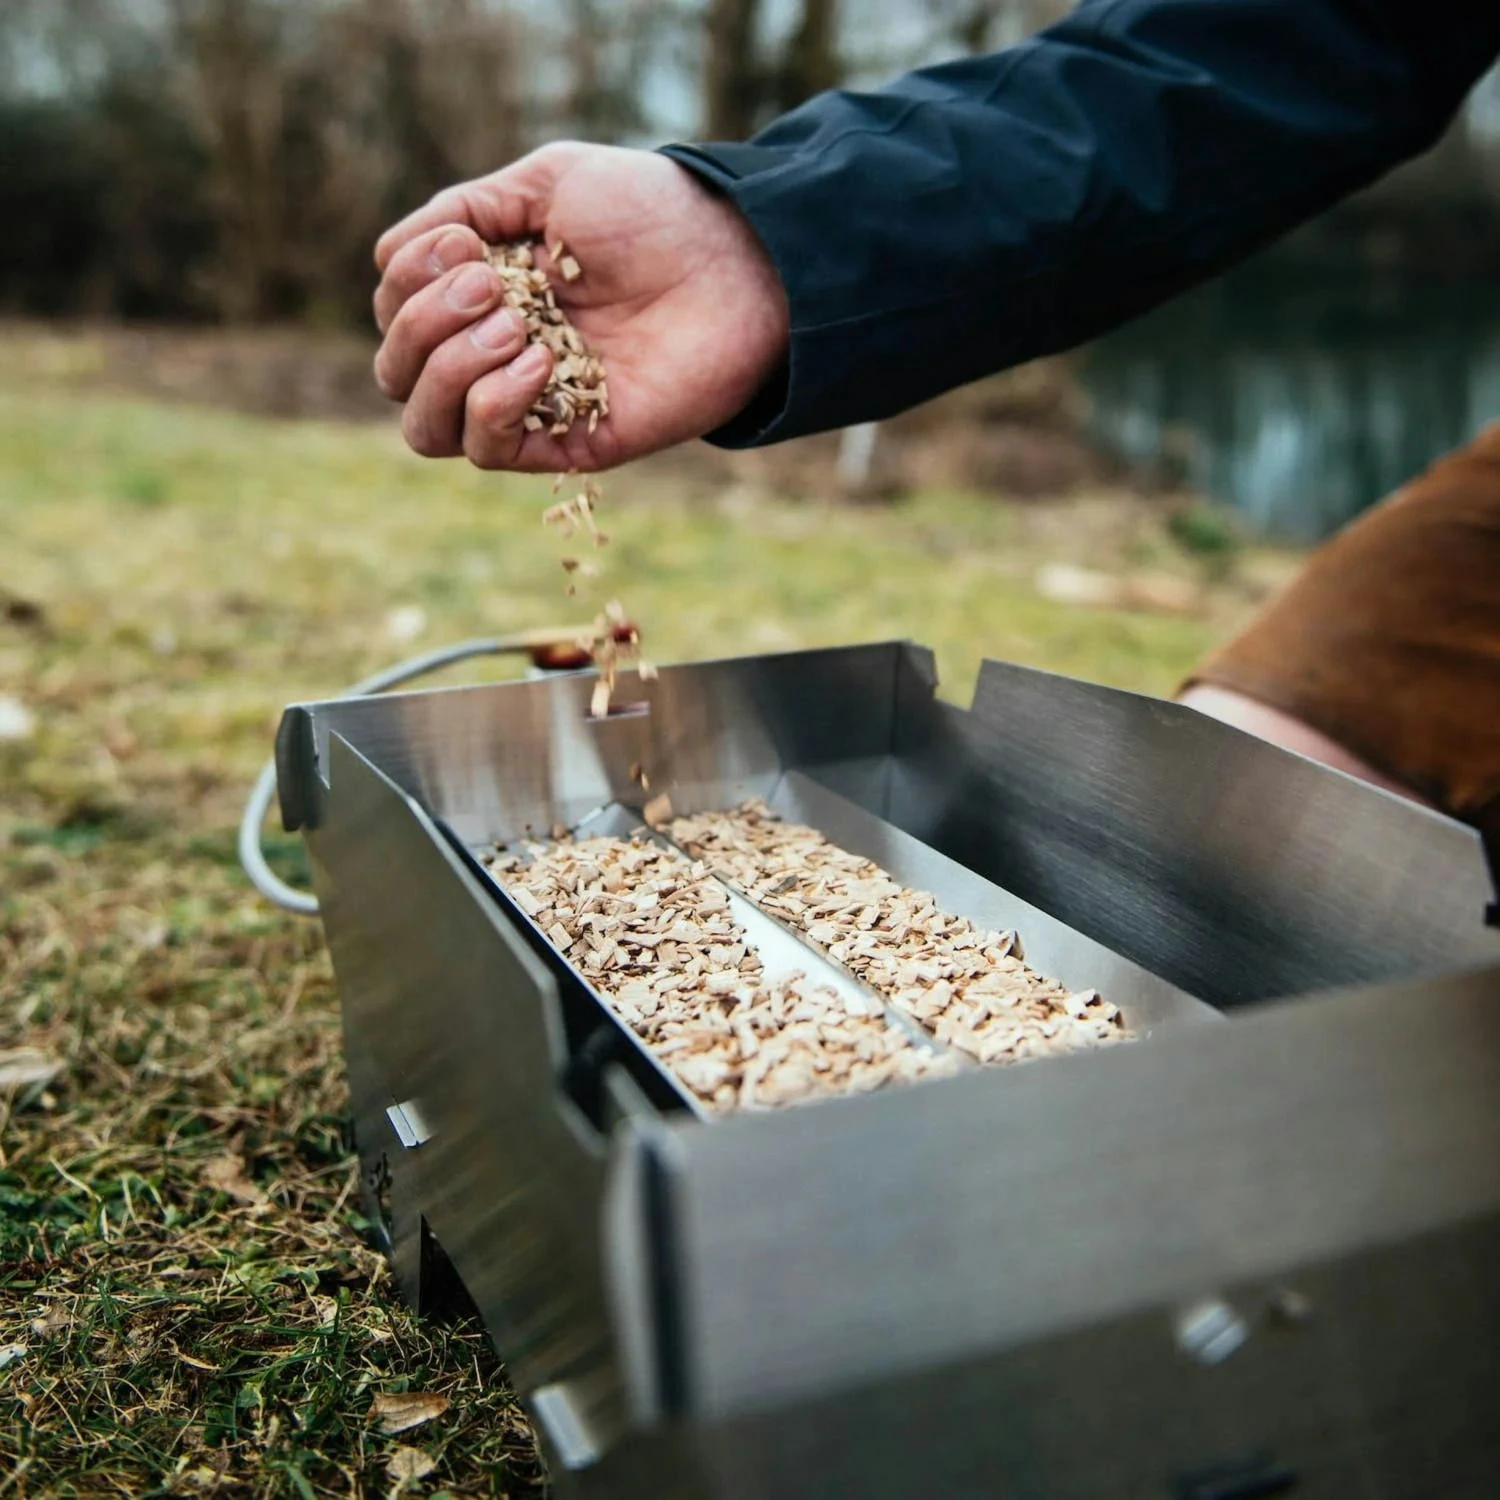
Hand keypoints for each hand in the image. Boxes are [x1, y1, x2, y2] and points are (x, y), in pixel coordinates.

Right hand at [371, 143, 789, 472]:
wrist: (734, 260)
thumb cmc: (649, 215)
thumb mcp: (544, 183)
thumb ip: (461, 210)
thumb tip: (394, 258)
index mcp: (484, 294)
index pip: (395, 311)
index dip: (407, 280)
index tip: (466, 244)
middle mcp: (495, 354)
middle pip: (396, 373)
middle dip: (421, 323)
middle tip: (491, 285)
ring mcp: (530, 404)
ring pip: (425, 427)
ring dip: (447, 367)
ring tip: (516, 326)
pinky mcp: (569, 442)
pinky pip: (486, 451)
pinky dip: (493, 403)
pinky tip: (540, 361)